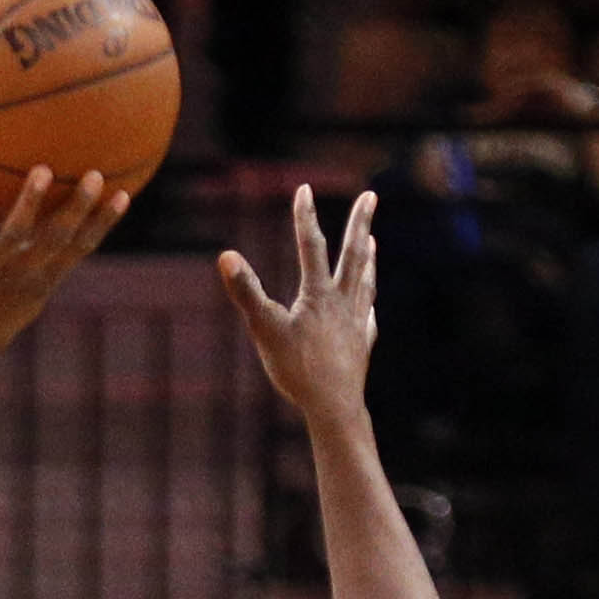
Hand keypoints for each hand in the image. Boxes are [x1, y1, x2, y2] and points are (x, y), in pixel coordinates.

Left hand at [0, 168, 130, 371]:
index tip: (123, 193)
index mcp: (42, 280)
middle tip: (95, 174)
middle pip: (57, 237)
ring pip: (16, 233)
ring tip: (43, 170)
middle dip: (78, 207)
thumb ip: (40, 261)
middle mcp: (23, 274)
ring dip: (31, 202)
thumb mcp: (23, 291)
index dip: (103, 223)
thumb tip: (54, 226)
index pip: (80, 248)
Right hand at [218, 185, 383, 427]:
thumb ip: (246, 291)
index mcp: (319, 295)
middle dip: (360, 223)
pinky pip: (367, 318)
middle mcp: (343, 303)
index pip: (311, 246)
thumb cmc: (298, 371)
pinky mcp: (361, 346)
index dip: (305, 217)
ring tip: (373, 243)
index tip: (304, 189)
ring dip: (367, 259)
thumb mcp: (265, 330)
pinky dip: (367, 306)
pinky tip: (368, 308)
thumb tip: (225, 256)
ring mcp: (356, 324)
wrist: (335, 408)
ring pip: (364, 283)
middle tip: (371, 196)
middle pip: (353, 255)